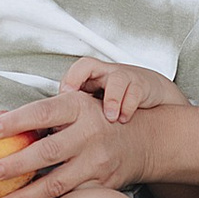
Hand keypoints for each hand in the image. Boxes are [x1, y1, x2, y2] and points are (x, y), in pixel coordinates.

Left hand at [0, 84, 136, 197]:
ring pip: (56, 183)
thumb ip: (48, 113)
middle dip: (16, 164)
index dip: (15, 122)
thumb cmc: (98, 119)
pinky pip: (69, 197)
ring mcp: (96, 162)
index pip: (41, 112)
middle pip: (47, 152)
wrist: (143, 139)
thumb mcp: (78, 104)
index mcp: (79, 107)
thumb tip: (2, 127)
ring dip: (25, 195)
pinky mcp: (101, 184)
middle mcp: (90, 134)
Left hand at [62, 58, 185, 123]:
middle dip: (76, 81)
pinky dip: (128, 107)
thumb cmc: (116, 98)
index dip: (65, 80)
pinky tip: (123, 119)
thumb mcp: (92, 102)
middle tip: (70, 97)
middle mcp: (104, 73)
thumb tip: (50, 132)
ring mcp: (123, 77)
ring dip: (111, 100)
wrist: (148, 92)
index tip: (60, 95)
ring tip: (109, 117)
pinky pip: (135, 92)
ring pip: (115, 79)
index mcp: (88, 76)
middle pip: (87, 66)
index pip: (72, 71)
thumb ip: (73, 113)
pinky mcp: (141, 85)